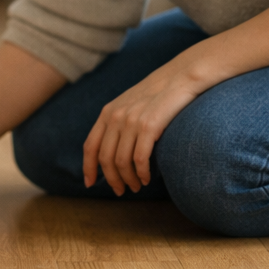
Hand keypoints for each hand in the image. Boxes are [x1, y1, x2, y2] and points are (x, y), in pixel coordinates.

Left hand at [82, 55, 205, 195]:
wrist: (179, 77)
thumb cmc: (156, 95)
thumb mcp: (128, 105)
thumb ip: (116, 123)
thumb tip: (110, 149)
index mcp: (107, 112)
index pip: (90, 146)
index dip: (88, 167)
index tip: (90, 183)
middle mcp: (115, 117)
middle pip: (105, 158)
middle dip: (112, 179)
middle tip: (121, 191)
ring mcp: (131, 121)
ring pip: (122, 162)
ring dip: (128, 179)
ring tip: (137, 186)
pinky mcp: (149, 126)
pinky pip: (140, 159)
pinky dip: (142, 174)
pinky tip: (147, 178)